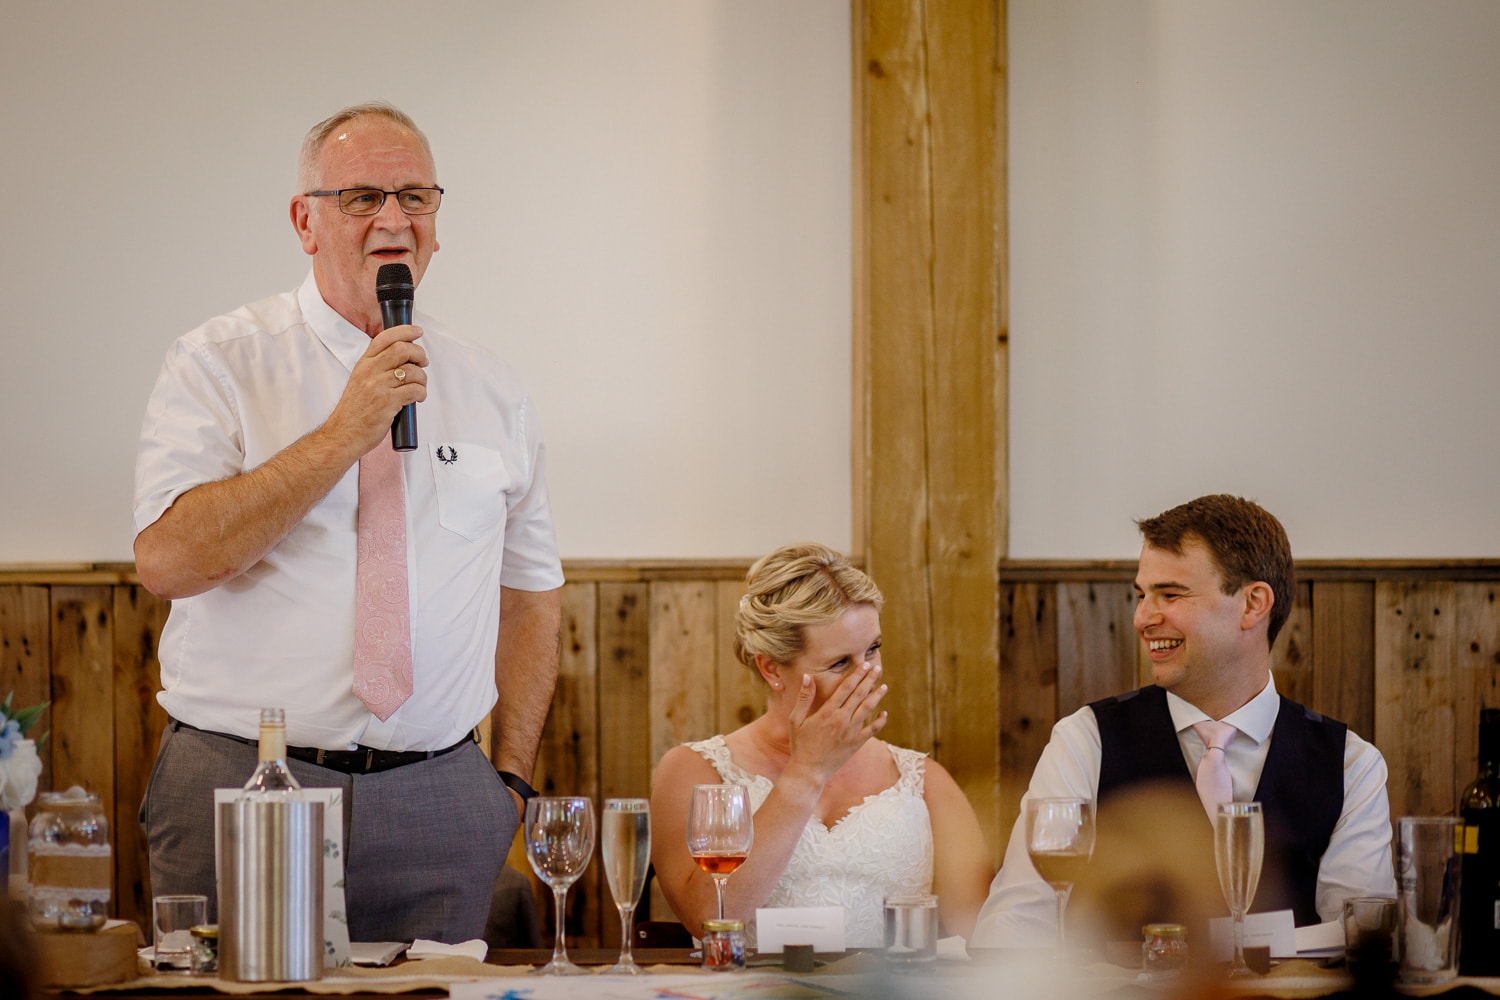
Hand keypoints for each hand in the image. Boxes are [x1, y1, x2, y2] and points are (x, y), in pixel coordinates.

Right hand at [324, 324, 427, 454]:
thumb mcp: (360, 381)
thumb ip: (377, 368)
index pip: (384, 338)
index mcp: (363, 364)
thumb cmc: (355, 411)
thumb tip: (403, 358)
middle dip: (419, 353)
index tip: (417, 331)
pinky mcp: (387, 403)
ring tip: (420, 386)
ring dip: (422, 378)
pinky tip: (418, 398)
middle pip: (402, 349)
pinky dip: (422, 393)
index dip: (405, 331)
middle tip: (423, 362)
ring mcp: (378, 387)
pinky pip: (415, 390)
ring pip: (412, 371)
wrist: (343, 434)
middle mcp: (370, 371)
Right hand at [785, 661, 887, 783]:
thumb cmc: (800, 744)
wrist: (809, 770)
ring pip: (868, 709)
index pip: (846, 688)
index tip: (864, 664)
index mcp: (828, 712)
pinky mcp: (856, 744)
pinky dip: (880, 721)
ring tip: (884, 685)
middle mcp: (842, 720)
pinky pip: (872, 730)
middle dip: (869, 680)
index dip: (856, 675)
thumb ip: (804, 697)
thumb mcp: (796, 719)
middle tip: (877, 668)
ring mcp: (851, 732)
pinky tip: (884, 713)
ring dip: (877, 696)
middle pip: (859, 695)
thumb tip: (808, 676)